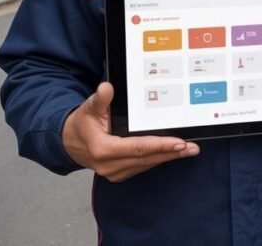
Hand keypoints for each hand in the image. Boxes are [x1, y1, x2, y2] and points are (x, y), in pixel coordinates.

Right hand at [62, 82, 199, 181]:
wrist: (68, 143)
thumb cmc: (81, 124)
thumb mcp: (88, 108)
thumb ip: (99, 100)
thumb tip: (107, 88)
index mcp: (102, 149)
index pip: (138, 147)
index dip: (160, 145)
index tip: (179, 143)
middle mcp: (109, 164)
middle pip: (147, 158)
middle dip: (172, 153)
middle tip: (193, 147)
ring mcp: (114, 171)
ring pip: (147, 164)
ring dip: (168, 157)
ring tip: (189, 150)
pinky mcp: (119, 173)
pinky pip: (143, 166)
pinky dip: (158, 159)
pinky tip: (172, 153)